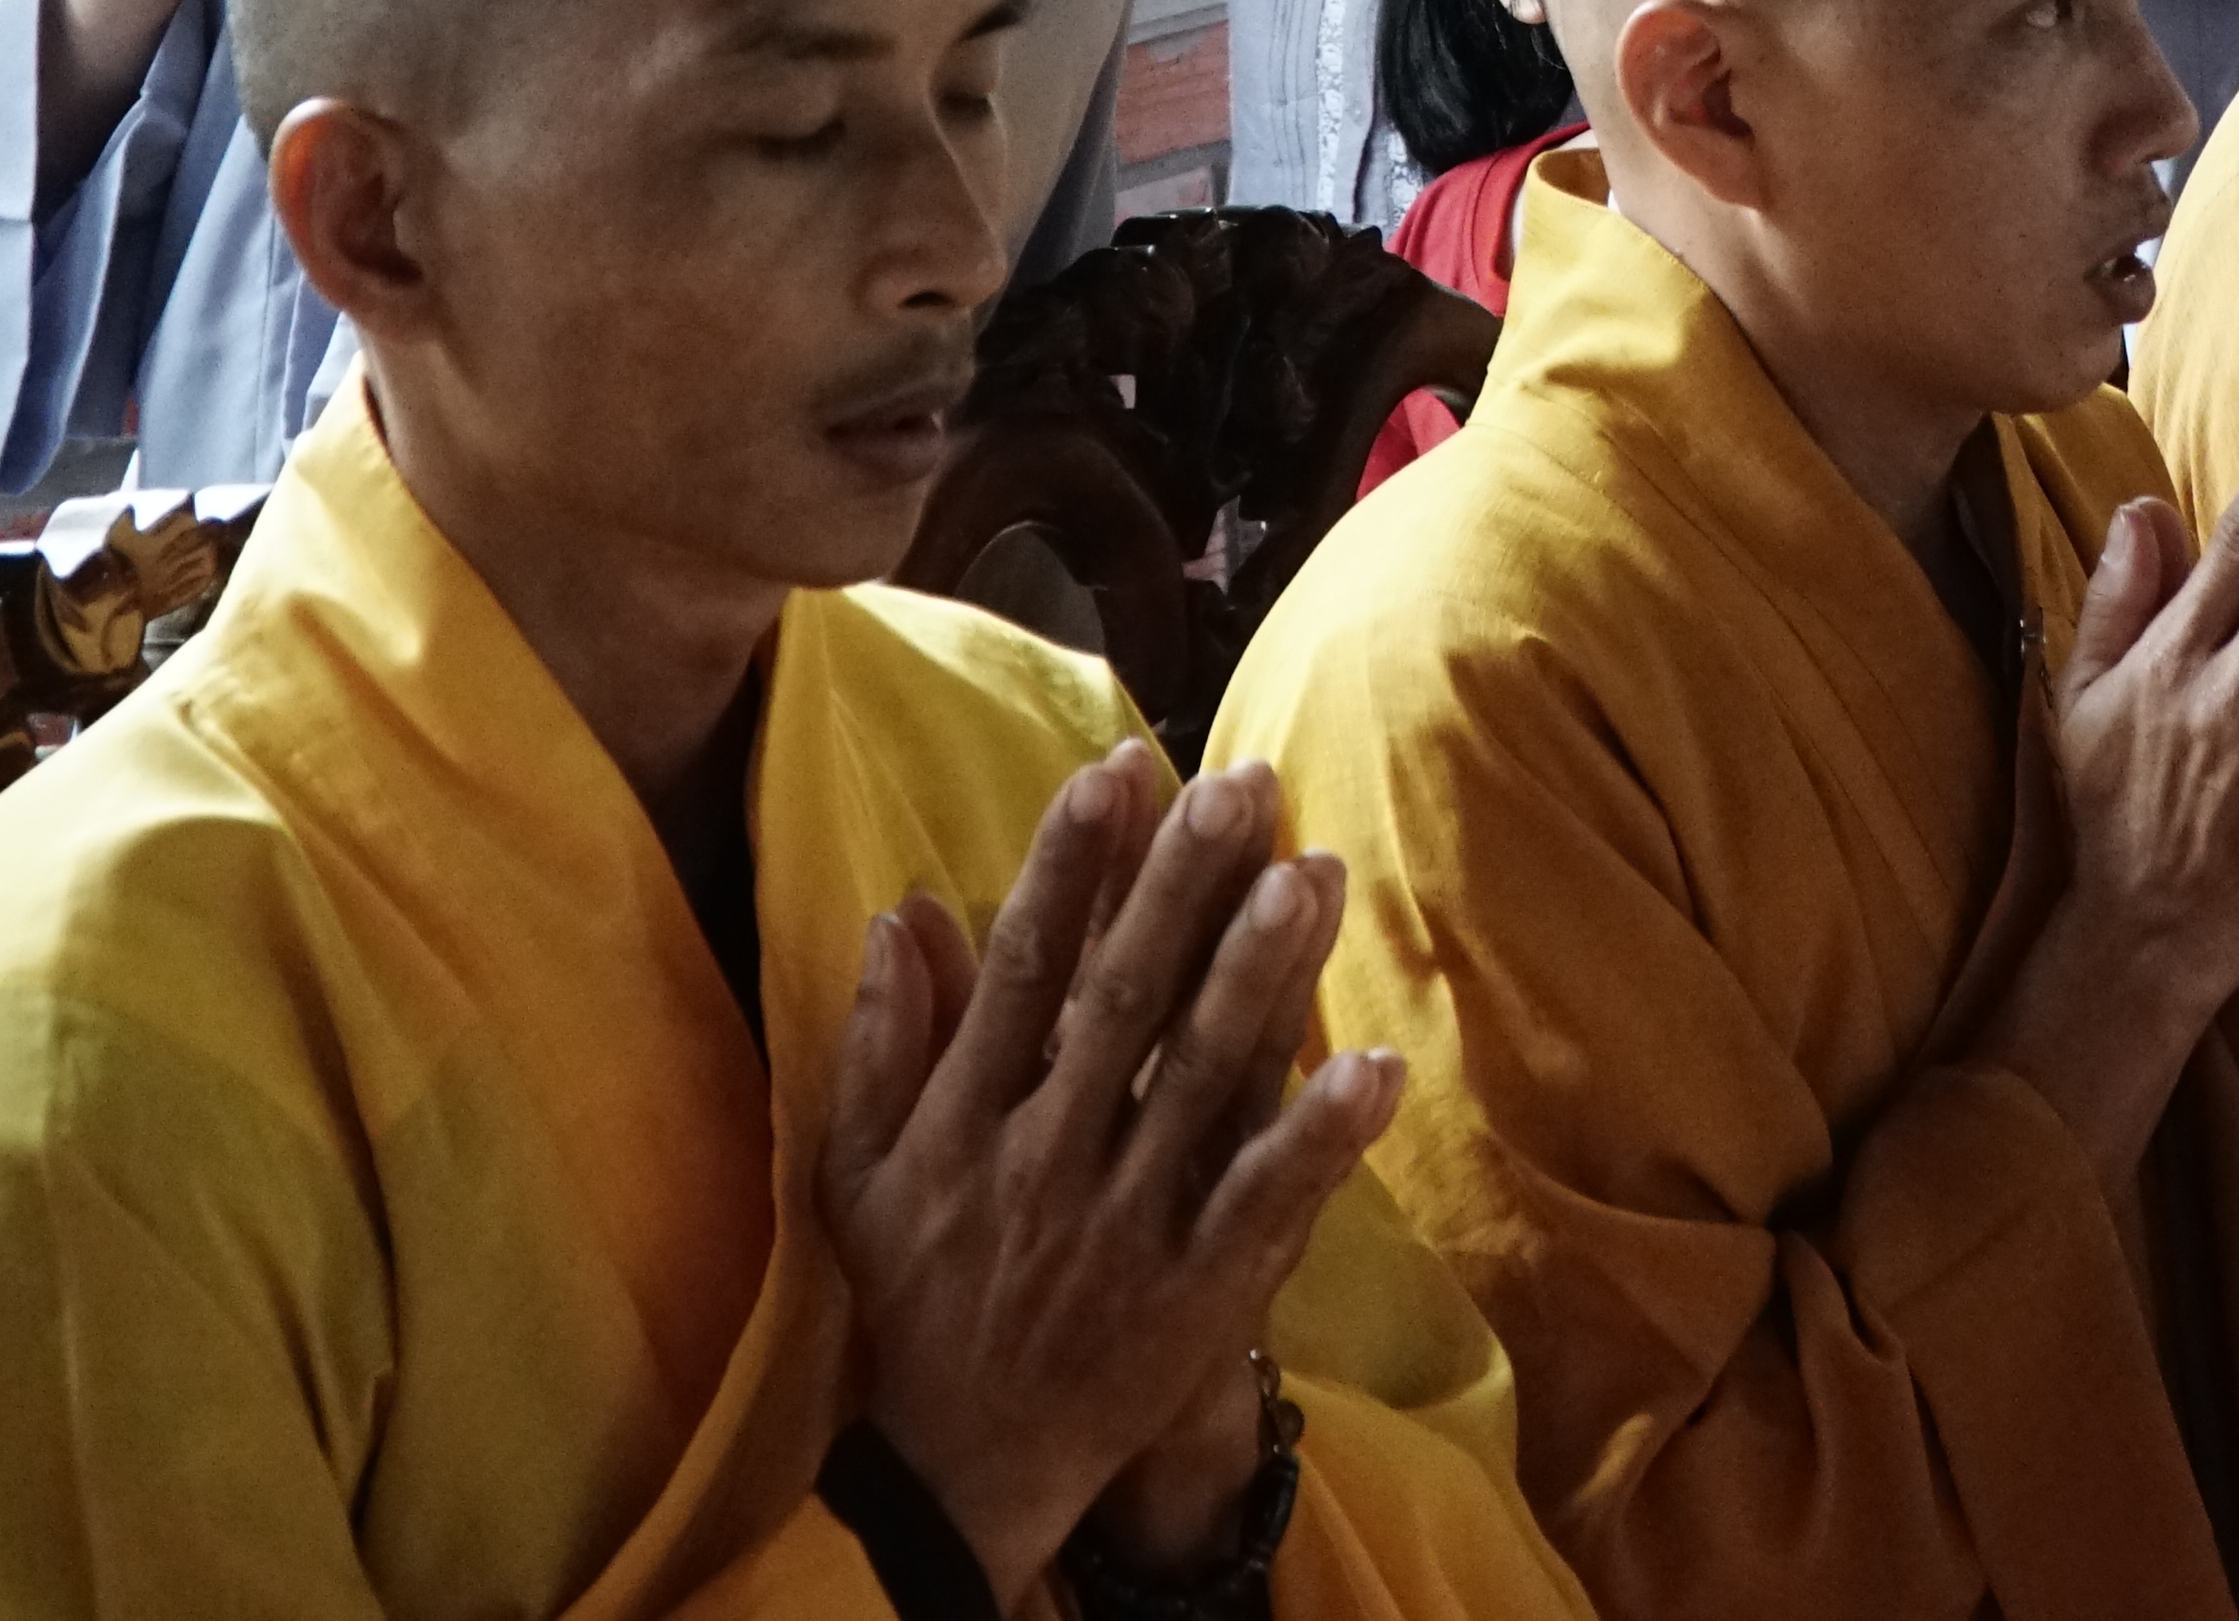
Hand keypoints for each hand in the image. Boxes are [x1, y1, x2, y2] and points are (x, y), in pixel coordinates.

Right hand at [817, 750, 1398, 1598]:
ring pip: (1200, 1086)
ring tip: (1313, 876)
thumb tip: (899, 912)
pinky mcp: (1196, 1298)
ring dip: (1260, 979)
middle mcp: (1044, 1162)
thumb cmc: (918, 1296)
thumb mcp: (861, 1174)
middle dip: (1181, 889)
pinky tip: (1377, 1067)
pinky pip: (1266, 1205)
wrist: (961, 1469)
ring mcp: (1125, 1230)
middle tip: (1241, 784)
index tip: (1119, 770)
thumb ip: (882, 1043)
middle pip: (1122, 1006)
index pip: (1023, 969)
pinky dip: (1320, 1139)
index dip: (1072, 866)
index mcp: (965, 1123)